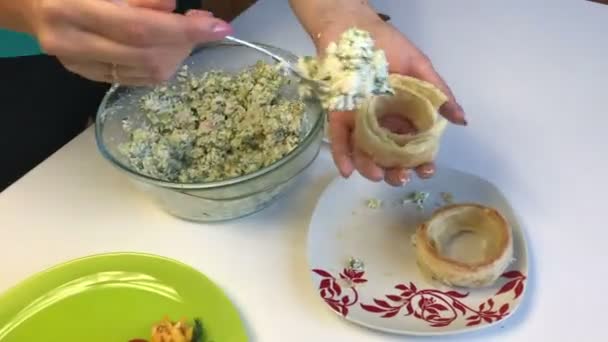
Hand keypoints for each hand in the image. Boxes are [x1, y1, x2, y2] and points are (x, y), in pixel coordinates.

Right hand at [30, 0, 231, 84]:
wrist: (32, 1)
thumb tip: (171, 8)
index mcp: (72, 10)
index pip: (139, 28)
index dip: (182, 30)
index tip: (218, 26)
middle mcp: (72, 44)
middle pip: (148, 57)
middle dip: (185, 42)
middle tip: (203, 23)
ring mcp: (79, 65)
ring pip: (148, 73)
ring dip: (177, 53)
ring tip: (183, 30)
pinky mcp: (87, 76)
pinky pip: (139, 78)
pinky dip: (161, 61)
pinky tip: (164, 43)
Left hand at [317, 17, 465, 185]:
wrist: (354, 28)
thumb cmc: (389, 46)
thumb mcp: (419, 68)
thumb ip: (439, 94)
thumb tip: (462, 119)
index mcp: (403, 115)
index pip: (414, 145)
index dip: (422, 161)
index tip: (427, 170)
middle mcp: (381, 124)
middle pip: (390, 155)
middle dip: (397, 171)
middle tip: (402, 176)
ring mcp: (359, 122)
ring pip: (365, 152)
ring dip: (371, 168)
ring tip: (379, 174)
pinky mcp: (338, 116)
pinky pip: (339, 140)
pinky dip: (342, 156)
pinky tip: (348, 171)